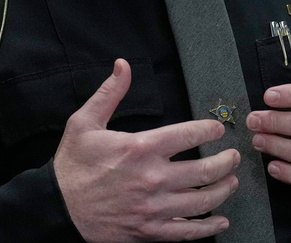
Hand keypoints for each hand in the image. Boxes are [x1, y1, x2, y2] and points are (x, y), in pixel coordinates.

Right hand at [54, 59, 239, 241]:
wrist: (57, 208)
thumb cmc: (72, 165)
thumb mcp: (85, 122)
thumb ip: (110, 93)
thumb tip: (123, 65)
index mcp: (141, 148)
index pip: (190, 135)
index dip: (210, 129)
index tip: (218, 128)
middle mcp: (152, 178)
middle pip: (205, 170)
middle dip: (226, 162)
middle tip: (234, 157)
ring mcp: (153, 208)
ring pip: (203, 201)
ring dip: (223, 190)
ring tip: (231, 182)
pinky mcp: (149, 231)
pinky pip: (188, 232)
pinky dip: (209, 228)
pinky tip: (220, 221)